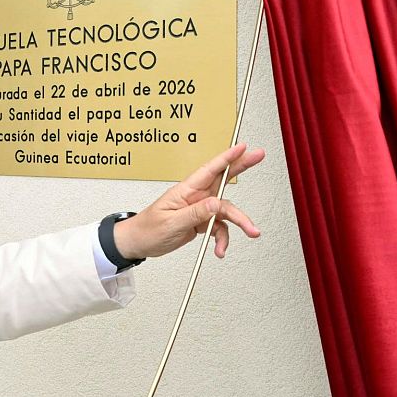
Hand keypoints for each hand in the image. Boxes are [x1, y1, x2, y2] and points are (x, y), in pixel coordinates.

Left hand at [112, 143, 264, 260]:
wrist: (139, 243)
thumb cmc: (148, 229)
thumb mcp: (171, 222)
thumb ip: (195, 213)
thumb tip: (216, 204)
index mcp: (186, 190)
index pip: (209, 170)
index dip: (226, 157)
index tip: (242, 147)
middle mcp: (196, 196)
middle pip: (223, 180)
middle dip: (241, 167)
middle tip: (258, 156)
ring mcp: (200, 208)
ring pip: (226, 210)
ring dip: (239, 222)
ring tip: (251, 232)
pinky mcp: (202, 221)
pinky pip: (219, 227)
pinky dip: (222, 239)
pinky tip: (219, 249)